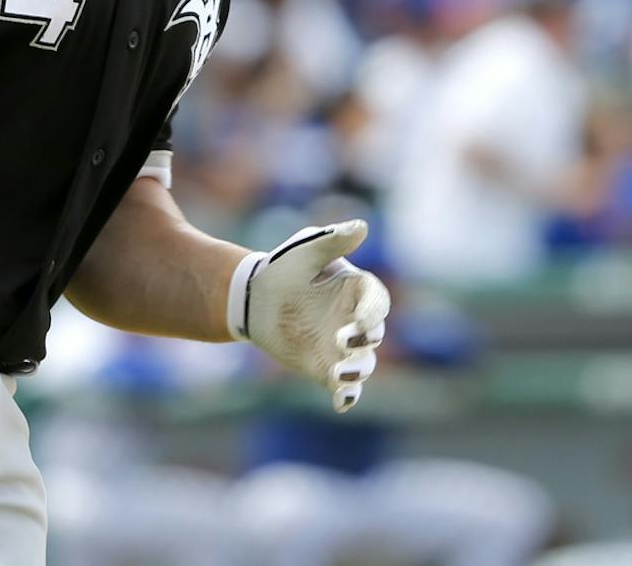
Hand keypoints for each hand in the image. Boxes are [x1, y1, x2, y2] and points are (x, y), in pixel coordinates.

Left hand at [229, 220, 390, 412]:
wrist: (254, 298)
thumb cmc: (283, 268)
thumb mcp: (305, 251)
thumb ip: (332, 241)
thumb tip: (361, 227)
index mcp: (356, 290)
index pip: (376, 302)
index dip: (372, 312)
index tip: (360, 321)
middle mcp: (355, 320)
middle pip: (374, 335)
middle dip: (365, 341)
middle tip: (343, 340)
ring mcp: (342, 347)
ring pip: (363, 364)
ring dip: (358, 372)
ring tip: (340, 376)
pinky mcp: (327, 367)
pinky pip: (344, 387)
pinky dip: (347, 396)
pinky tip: (340, 403)